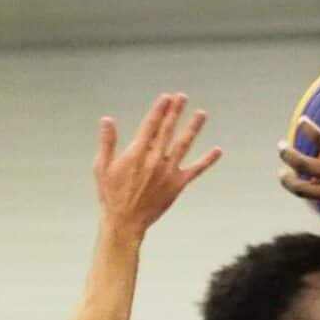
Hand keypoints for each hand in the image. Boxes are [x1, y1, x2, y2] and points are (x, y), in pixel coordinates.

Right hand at [95, 93, 220, 235]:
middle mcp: (154, 160)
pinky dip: (207, 160)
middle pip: (167, 130)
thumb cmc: (111, 195)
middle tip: (182, 96)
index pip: (150, 125)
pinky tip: (217, 150)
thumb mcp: (102, 167)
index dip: (159, 110)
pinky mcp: (177, 185)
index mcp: (136, 153)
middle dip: (175, 112)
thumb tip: (107, 120)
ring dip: (193, 128)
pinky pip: (195, 171)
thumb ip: (107, 142)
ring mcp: (167, 172)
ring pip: (183, 145)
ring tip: (202, 114)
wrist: (125, 222)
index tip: (166, 98)